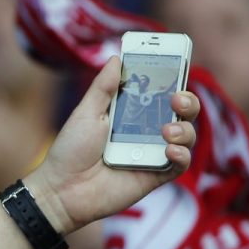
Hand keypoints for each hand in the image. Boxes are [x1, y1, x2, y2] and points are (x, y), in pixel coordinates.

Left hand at [24, 57, 198, 233]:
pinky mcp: (155, 176)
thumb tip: (115, 58)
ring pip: (186, 136)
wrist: (60, 190)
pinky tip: (169, 150)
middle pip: (182, 112)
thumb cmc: (69, 151)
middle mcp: (147, 132)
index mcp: (132, 114)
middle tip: (176, 99)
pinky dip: (181, 155)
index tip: (179, 64)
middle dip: (187, 102)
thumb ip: (103, 88)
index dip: (174, 79)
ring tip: (166, 131)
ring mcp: (153, 154)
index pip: (162, 93)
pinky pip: (180, 164)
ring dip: (184, 129)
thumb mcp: (85, 114)